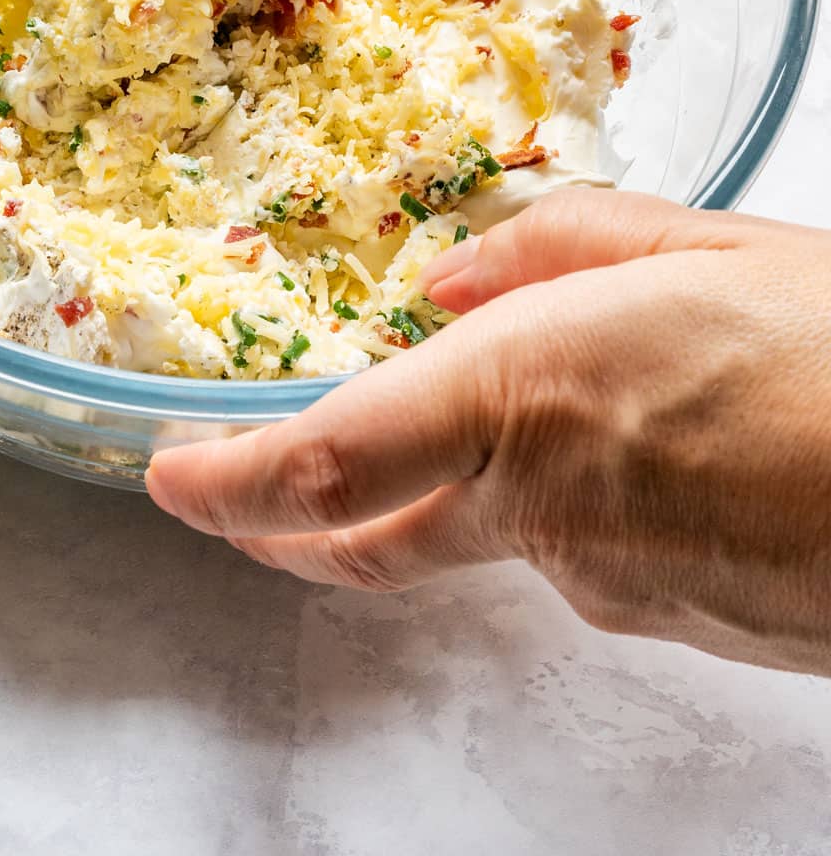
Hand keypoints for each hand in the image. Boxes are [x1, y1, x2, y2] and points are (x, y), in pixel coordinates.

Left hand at [146, 192, 830, 673]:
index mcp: (527, 398)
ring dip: (435, 488)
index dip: (225, 481)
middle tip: (230, 488)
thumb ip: (548, 248)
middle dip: (280, 516)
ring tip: (474, 405)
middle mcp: (544, 512)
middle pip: (362, 537)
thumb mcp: (699, 243)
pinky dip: (544, 502)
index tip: (168, 472)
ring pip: (471, 538)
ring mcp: (602, 585)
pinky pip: (566, 556)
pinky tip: (612, 446)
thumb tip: (447, 285)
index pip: (322, 465)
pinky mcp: (661, 623)